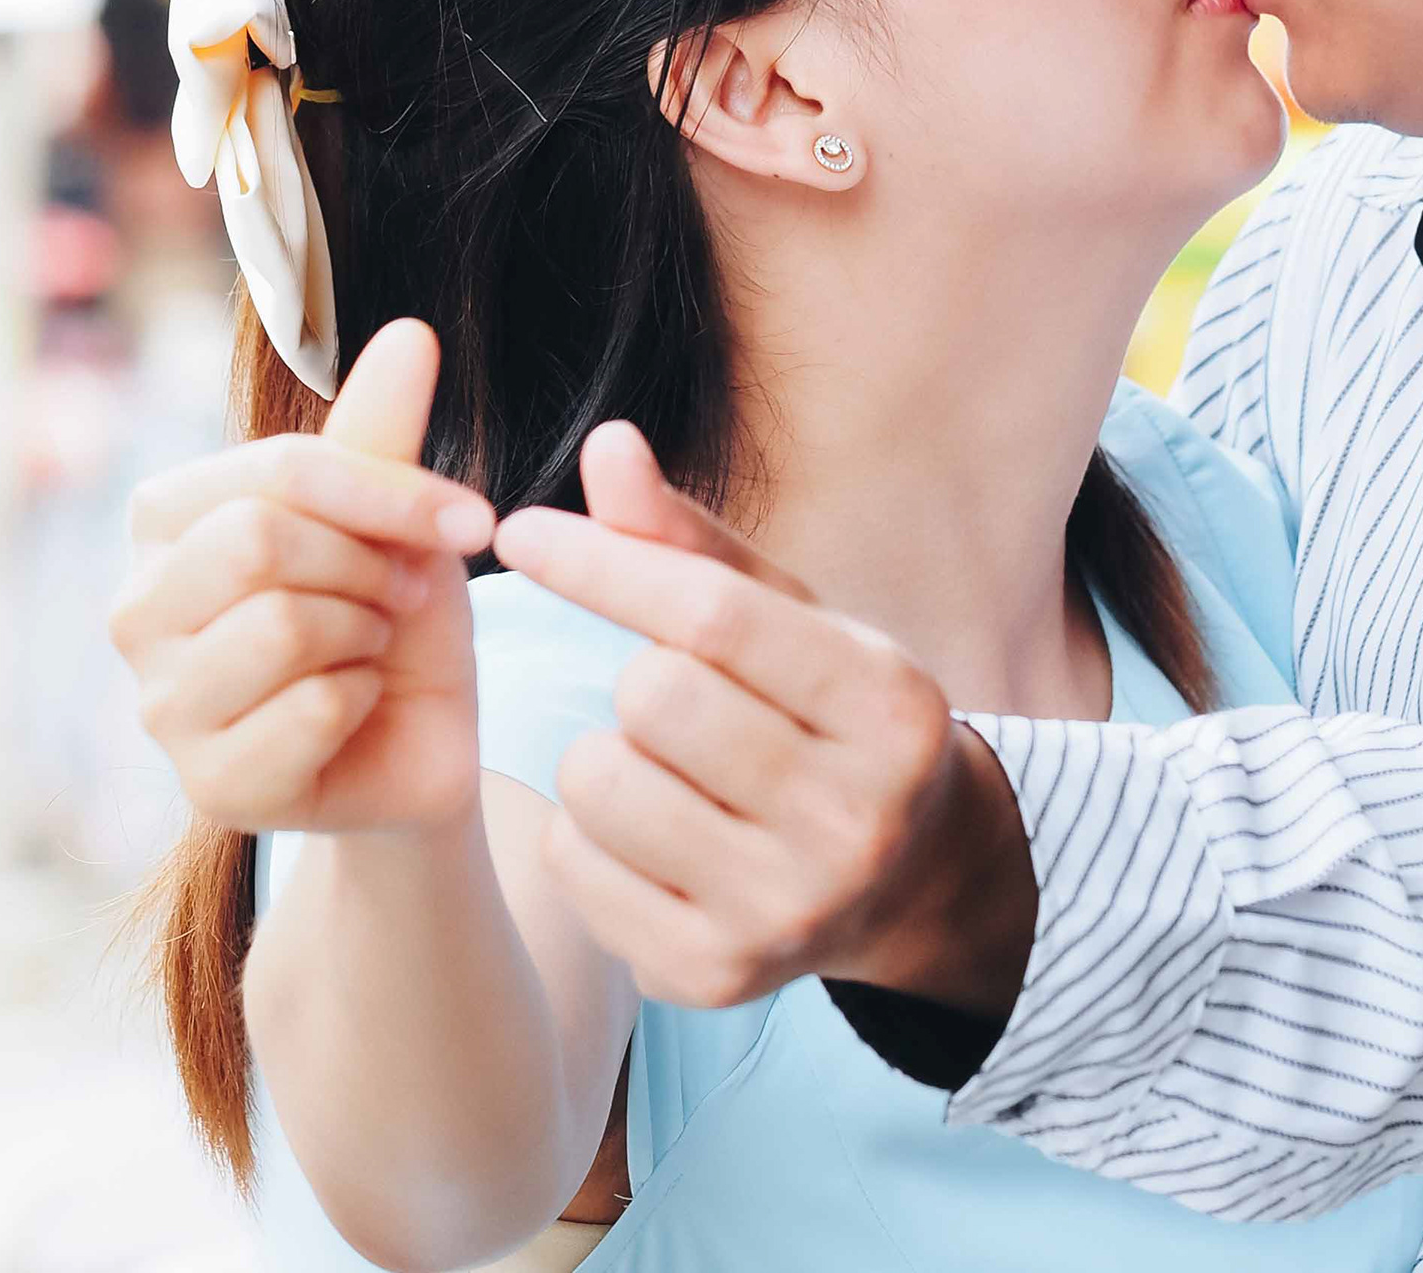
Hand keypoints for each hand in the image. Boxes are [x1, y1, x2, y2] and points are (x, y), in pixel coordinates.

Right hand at [109, 320, 496, 833]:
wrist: (416, 744)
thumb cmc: (386, 613)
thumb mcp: (389, 515)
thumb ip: (384, 431)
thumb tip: (413, 331)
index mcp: (163, 521)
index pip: (275, 472)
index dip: (389, 490)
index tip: (471, 520)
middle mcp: (136, 608)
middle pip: (261, 539)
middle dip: (369, 563)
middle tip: (403, 592)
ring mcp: (161, 705)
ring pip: (283, 624)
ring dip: (366, 632)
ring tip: (370, 647)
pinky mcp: (208, 786)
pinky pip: (312, 710)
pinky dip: (365, 703)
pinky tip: (355, 712)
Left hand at [491, 423, 1030, 1017]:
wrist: (902, 884)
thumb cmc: (821, 718)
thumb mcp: (790, 620)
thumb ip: (689, 542)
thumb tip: (607, 447)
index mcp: (891, 706)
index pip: (714, 614)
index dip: (603, 562)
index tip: (520, 529)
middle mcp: (855, 818)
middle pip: (654, 697)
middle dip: (634, 678)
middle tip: (671, 699)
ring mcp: (789, 910)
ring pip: (600, 782)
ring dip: (602, 757)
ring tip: (665, 770)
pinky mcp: (717, 976)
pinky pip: (575, 865)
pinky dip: (585, 836)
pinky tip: (651, 838)